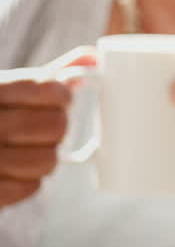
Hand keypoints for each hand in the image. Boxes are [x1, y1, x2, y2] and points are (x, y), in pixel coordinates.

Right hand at [0, 47, 95, 207]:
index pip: (46, 89)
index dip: (61, 95)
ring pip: (47, 160)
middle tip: (43, 126)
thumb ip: (46, 77)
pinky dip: (27, 180)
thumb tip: (93, 59)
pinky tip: (13, 170)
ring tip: (28, 148)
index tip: (59, 97)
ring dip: (45, 156)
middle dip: (56, 126)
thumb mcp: (4, 91)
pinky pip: (29, 188)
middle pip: (54, 126)